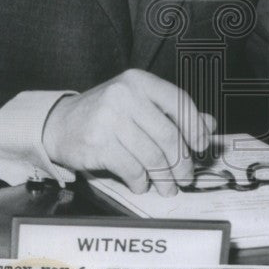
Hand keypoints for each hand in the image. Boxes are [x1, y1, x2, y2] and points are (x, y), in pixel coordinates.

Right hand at [42, 69, 213, 196]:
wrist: (60, 123)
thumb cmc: (106, 115)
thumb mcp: (140, 105)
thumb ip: (174, 113)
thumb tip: (209, 125)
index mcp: (140, 81)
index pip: (179, 102)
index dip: (195, 127)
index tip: (201, 147)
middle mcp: (125, 95)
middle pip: (168, 135)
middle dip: (181, 162)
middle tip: (185, 178)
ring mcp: (109, 118)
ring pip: (152, 155)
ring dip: (163, 177)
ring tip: (167, 186)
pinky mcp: (98, 142)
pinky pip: (131, 167)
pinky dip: (140, 180)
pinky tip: (141, 183)